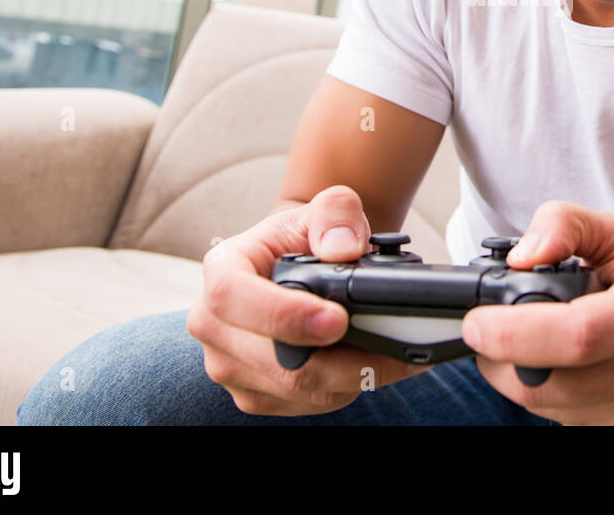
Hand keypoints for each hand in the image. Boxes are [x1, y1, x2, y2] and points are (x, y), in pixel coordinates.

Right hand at [186, 185, 430, 415]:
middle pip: (276, 361)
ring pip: (297, 390)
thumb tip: (344, 249)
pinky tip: (369, 364)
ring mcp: (229, 366)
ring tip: (396, 352)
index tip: (338, 320)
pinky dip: (346, 389)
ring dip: (354, 376)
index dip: (284, 315)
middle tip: (399, 345)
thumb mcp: (325, 209)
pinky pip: (306, 405)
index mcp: (222, 268)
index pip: (234, 297)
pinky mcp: (254, 395)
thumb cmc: (307, 236)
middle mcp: (213, 324)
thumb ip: (337, 213)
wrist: (299, 264)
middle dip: (345, 358)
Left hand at [460, 200, 613, 424]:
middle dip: (499, 356)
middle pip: (547, 383)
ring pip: (546, 406)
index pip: (576, 336)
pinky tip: (570, 366)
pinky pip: (563, 422)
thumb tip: (521, 256)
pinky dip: (550, 394)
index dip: (513, 332)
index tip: (477, 321)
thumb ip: (567, 225)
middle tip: (491, 328)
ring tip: (543, 340)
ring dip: (522, 374)